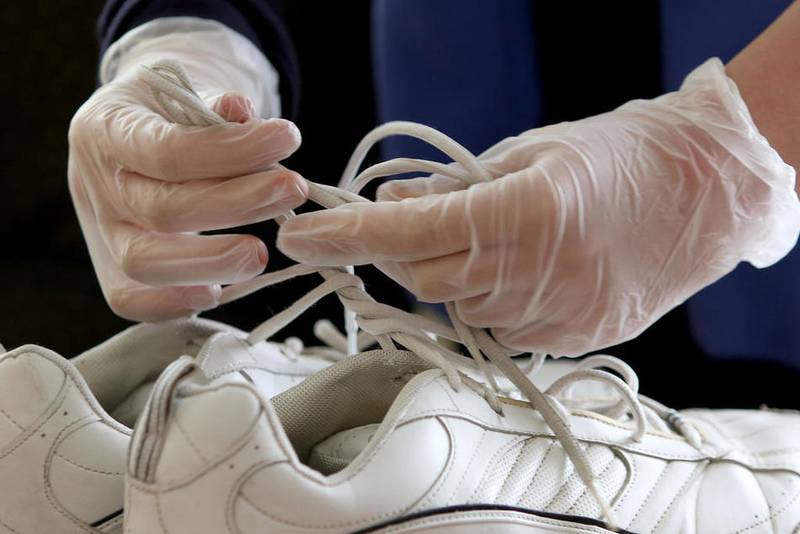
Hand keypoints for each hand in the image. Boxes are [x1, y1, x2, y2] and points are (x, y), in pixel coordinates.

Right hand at [69, 24, 305, 321]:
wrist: (132, 134)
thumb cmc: (167, 113)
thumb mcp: (186, 89)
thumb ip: (215, 105)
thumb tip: (241, 111)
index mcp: (107, 129)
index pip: (168, 150)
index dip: (232, 150)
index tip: (288, 138)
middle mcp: (96, 185)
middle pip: (162, 211)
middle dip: (237, 204)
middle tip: (294, 190)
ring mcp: (101, 232)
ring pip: (143, 263)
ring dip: (214, 262)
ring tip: (263, 251)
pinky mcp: (111, 269)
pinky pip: (131, 300)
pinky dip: (177, 302)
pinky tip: (222, 289)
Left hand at [277, 59, 798, 355]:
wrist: (706, 193)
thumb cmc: (618, 155)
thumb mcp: (530, 152)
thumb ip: (456, 189)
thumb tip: (394, 206)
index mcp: (524, 212)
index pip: (407, 233)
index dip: (345, 236)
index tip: (298, 236)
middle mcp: (536, 272)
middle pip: (423, 279)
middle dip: (399, 253)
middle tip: (405, 223)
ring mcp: (556, 313)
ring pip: (458, 305)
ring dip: (448, 274)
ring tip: (488, 237)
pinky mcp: (571, 337)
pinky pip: (498, 324)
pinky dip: (487, 297)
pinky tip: (517, 268)